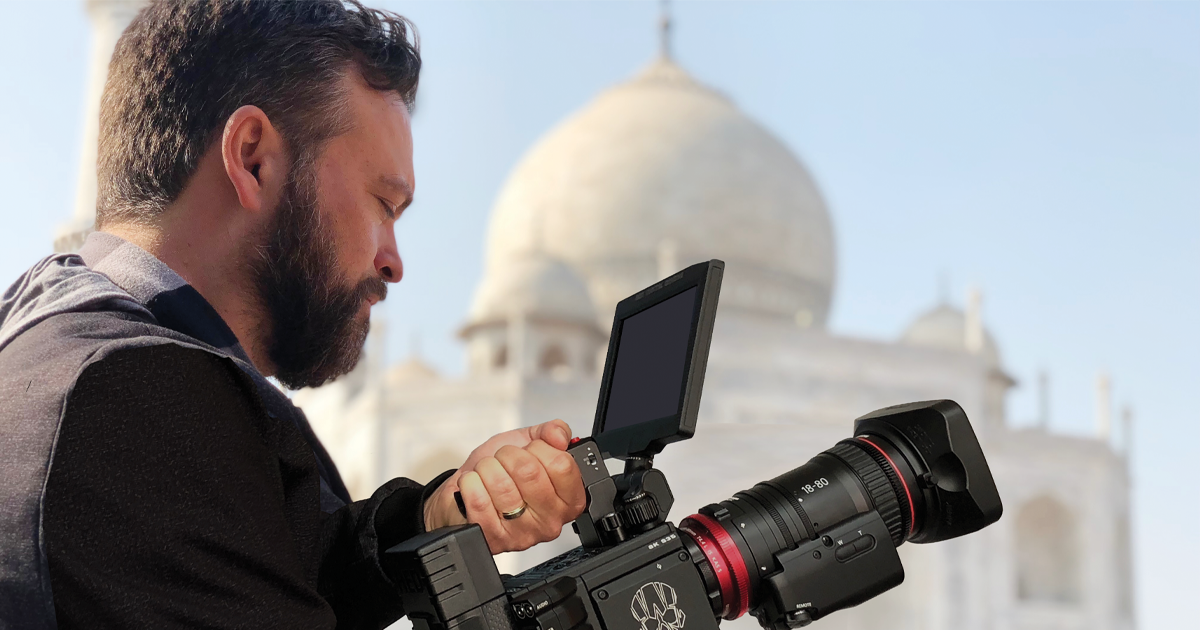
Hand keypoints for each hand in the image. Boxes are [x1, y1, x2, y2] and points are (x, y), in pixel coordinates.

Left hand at [423, 419, 587, 552]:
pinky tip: (476, 486)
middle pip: (530, 472)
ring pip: (501, 484)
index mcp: (568, 499)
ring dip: (488, 468)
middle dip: (509, 455)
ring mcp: (522, 534)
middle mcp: (550, 521)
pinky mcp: (494, 539)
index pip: (562, 465)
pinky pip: (479, 499)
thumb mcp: (531, 444)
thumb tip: (560, 435)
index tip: (532, 451)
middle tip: (505, 460)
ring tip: (489, 473)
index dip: (541, 448)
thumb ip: (552, 432)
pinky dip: (471, 483)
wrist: (468, 494)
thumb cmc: (503, 473)